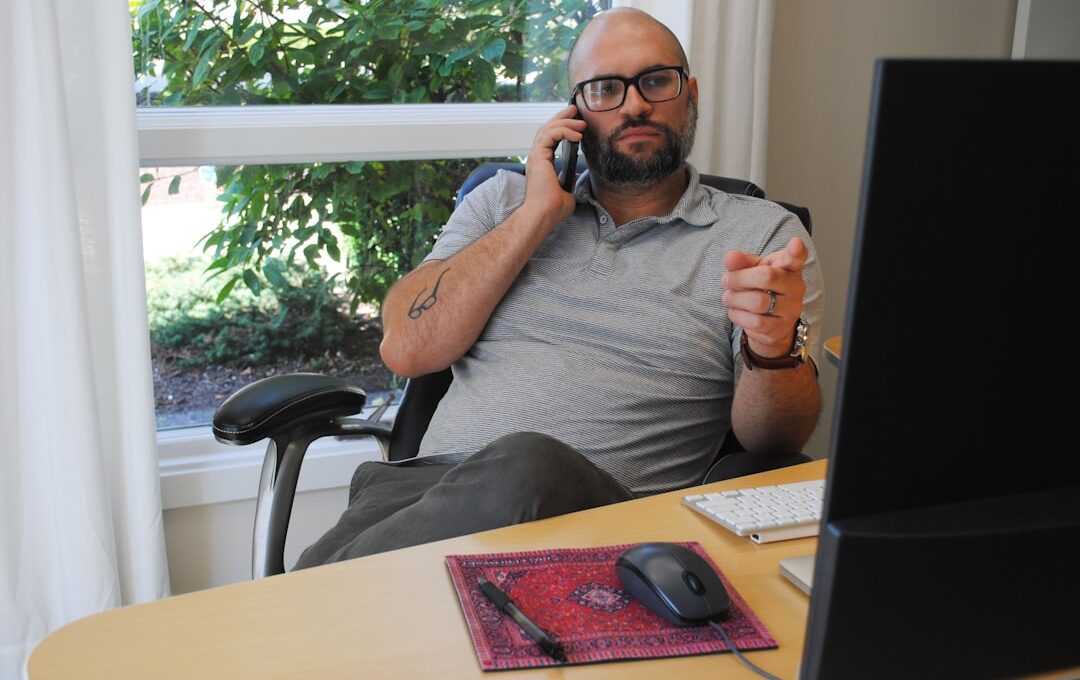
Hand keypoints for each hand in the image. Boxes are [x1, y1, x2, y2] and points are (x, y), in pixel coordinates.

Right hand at [522, 104, 585, 225]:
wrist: (545, 214)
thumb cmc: (553, 209)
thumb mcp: (567, 193)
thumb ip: (568, 183)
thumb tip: (573, 180)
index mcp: (542, 164)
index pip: (550, 139)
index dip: (562, 127)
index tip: (575, 122)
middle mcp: (537, 158)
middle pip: (547, 128)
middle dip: (562, 117)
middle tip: (574, 109)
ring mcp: (536, 156)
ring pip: (548, 129)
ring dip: (566, 123)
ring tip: (581, 122)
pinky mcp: (538, 156)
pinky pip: (550, 135)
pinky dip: (564, 131)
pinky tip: (577, 135)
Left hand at [723, 237, 807, 357]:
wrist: (770, 323)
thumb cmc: (762, 289)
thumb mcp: (752, 270)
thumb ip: (741, 262)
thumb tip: (730, 257)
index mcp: (790, 268)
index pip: (796, 257)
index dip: (796, 251)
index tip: (795, 243)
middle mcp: (795, 288)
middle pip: (767, 277)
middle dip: (739, 278)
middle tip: (726, 280)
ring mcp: (790, 310)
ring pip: (758, 302)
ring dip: (735, 299)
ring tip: (729, 297)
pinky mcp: (779, 329)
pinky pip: (754, 322)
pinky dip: (738, 315)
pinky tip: (736, 311)